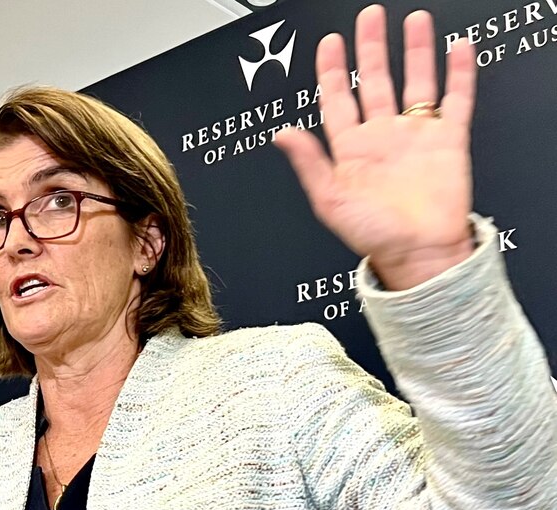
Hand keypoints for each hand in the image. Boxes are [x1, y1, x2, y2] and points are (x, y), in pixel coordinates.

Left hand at [274, 5, 477, 289]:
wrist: (419, 255)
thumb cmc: (373, 236)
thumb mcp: (329, 200)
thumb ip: (308, 163)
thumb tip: (281, 134)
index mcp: (350, 150)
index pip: (337, 100)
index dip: (332, 70)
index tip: (329, 44)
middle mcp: (381, 138)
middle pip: (375, 82)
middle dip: (372, 48)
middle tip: (370, 18)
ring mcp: (415, 137)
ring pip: (415, 82)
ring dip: (414, 51)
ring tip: (415, 21)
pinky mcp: (447, 142)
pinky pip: (455, 99)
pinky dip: (459, 73)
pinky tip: (456, 48)